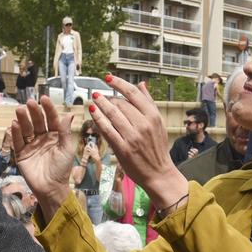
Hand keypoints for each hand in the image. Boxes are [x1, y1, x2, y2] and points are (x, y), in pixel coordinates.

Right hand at [6, 95, 76, 212]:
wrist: (52, 189)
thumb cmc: (62, 170)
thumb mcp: (67, 149)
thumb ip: (66, 132)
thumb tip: (69, 114)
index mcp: (55, 136)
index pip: (51, 119)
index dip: (48, 109)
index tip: (44, 98)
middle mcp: (42, 138)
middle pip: (37, 122)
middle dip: (34, 112)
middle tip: (30, 103)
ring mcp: (31, 145)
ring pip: (26, 129)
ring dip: (23, 119)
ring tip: (20, 110)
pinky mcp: (21, 154)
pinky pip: (18, 141)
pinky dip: (16, 133)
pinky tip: (14, 124)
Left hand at [90, 76, 188, 209]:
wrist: (159, 173)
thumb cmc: (157, 147)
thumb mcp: (158, 123)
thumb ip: (149, 103)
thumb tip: (142, 84)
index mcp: (153, 116)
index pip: (133, 94)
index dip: (118, 83)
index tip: (108, 78)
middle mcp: (143, 125)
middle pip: (120, 103)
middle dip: (108, 98)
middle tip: (100, 95)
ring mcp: (132, 137)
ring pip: (112, 114)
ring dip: (100, 104)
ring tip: (94, 99)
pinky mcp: (123, 148)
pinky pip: (107, 130)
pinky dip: (98, 119)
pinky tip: (93, 113)